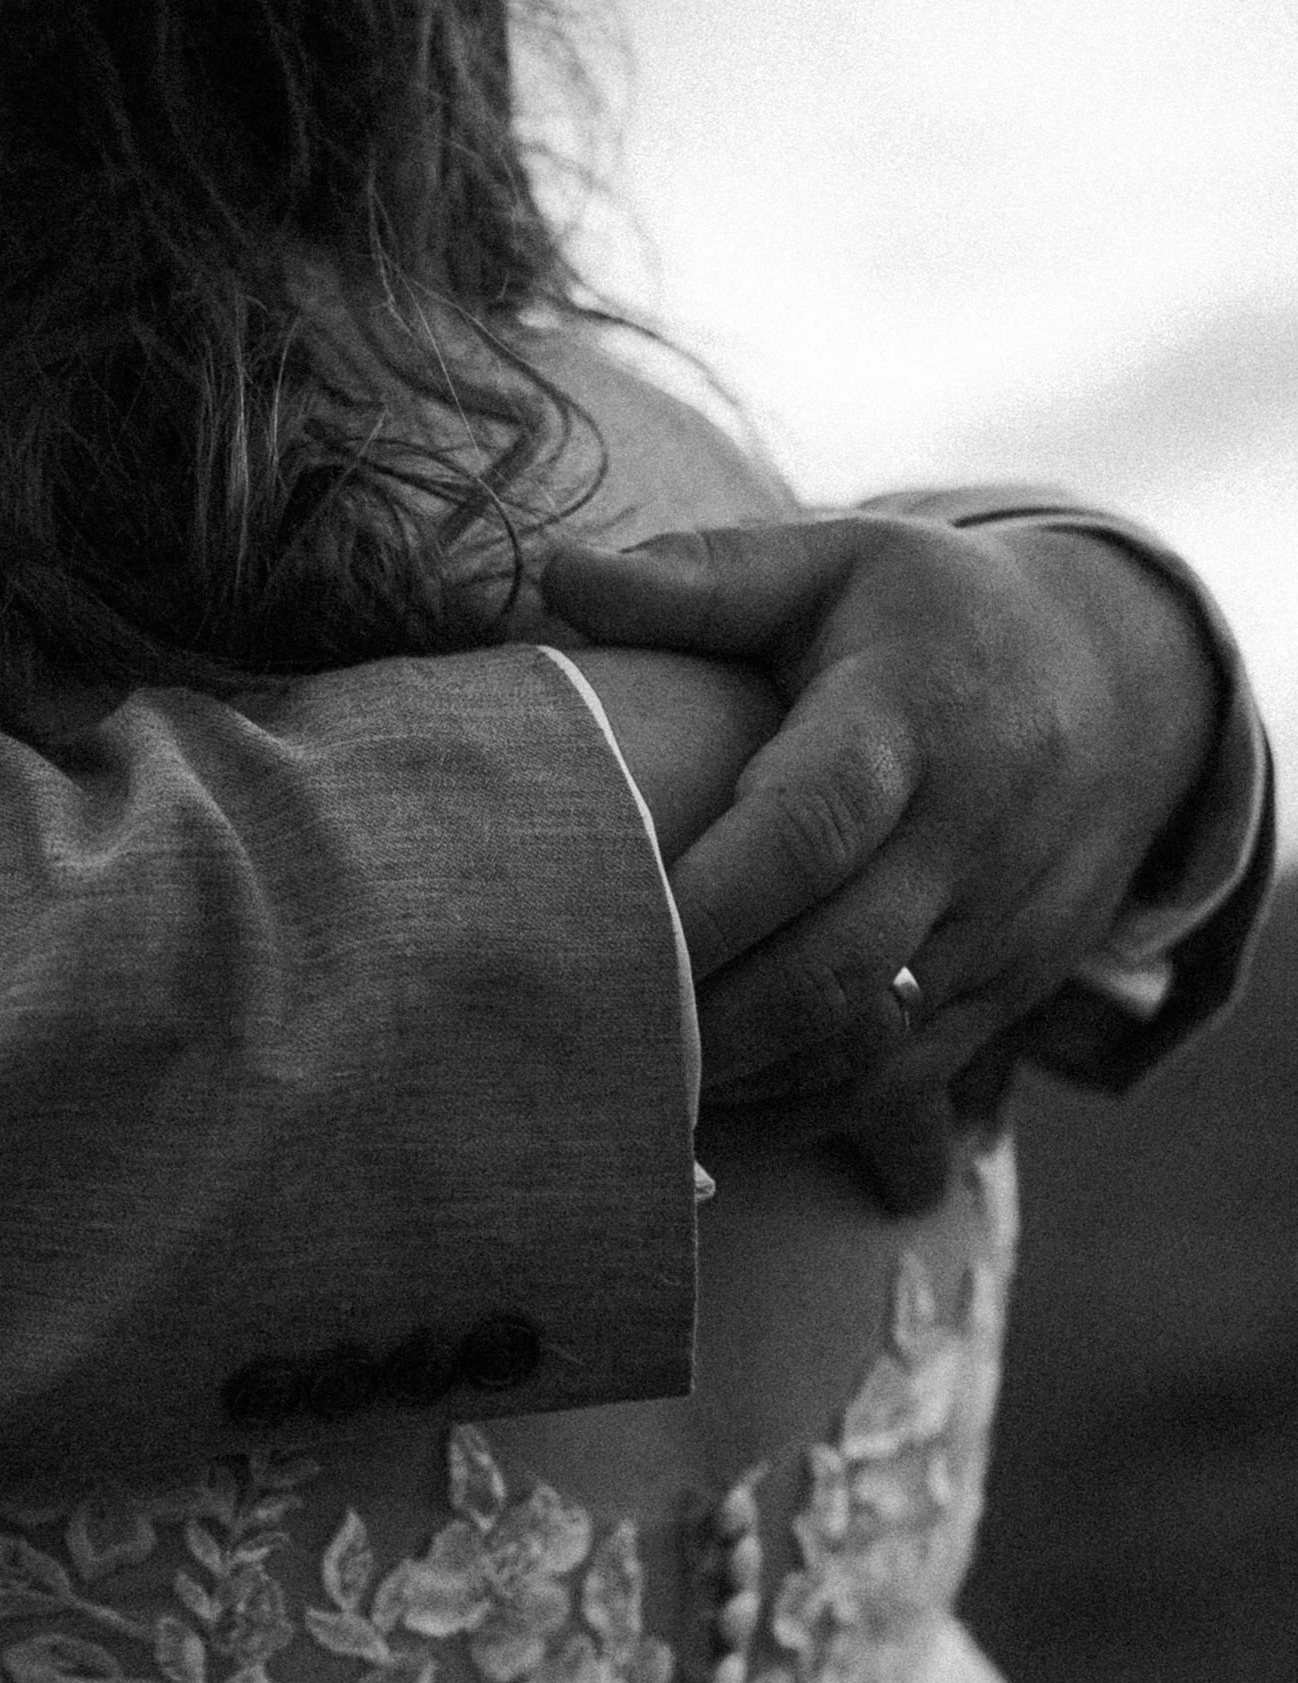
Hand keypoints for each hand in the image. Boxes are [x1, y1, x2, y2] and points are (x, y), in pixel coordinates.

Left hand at [543, 514, 1223, 1117]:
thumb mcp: (836, 564)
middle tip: (582, 1036)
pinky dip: (791, 1118)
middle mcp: (968, 837)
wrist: (1122, 686)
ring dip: (740, 1084)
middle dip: (704, 1021)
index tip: (598, 938)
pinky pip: (894, 1088)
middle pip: (831, 968)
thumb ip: (699, 578)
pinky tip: (701, 1117)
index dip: (708, 901)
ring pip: (861, 1047)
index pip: (810, 828)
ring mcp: (996, 931)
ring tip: (625, 1086)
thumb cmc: (931, 619)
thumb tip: (558, 575)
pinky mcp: (1004, 995)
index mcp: (911, 719)